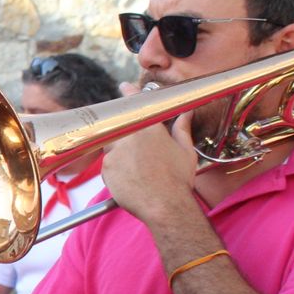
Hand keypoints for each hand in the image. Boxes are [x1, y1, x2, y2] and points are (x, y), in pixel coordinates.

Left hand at [100, 82, 197, 225]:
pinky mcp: (106, 168)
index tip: (124, 87)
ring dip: (121, 154)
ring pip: (113, 147)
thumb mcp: (186, 151)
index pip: (136, 104)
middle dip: (126, 136)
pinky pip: (108, 164)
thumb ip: (182, 128)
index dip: (129, 94)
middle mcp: (130, 136)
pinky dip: (117, 170)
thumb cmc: (177, 180)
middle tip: (138, 152)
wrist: (164, 205)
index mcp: (150, 128)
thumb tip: (187, 113)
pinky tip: (132, 179)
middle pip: (120, 128)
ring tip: (139, 170)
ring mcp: (115, 152)